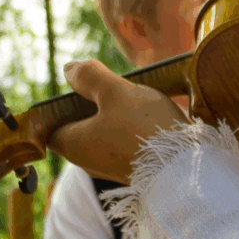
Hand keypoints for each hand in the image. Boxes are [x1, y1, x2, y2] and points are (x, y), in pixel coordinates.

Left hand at [47, 60, 187, 184]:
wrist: (186, 166)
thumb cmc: (145, 128)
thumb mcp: (115, 92)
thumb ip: (90, 77)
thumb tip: (69, 69)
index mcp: (72, 144)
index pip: (52, 123)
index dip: (62, 103)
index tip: (83, 88)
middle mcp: (87, 161)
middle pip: (80, 125)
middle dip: (94, 105)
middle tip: (114, 89)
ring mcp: (111, 167)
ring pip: (104, 133)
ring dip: (116, 115)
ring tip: (137, 100)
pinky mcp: (133, 169)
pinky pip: (124, 142)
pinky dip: (131, 128)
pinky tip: (150, 116)